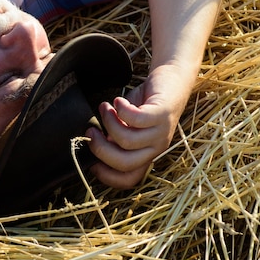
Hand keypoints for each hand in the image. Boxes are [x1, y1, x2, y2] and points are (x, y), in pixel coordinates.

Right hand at [86, 64, 191, 187]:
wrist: (170, 80)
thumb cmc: (143, 105)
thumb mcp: (125, 127)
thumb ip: (112, 139)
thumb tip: (89, 144)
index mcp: (146, 155)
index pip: (129, 179)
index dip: (107, 176)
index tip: (91, 161)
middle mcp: (156, 148)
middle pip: (125, 163)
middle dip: (100, 148)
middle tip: (90, 131)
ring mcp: (162, 133)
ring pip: (127, 140)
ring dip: (107, 122)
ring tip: (104, 108)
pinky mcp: (163, 114)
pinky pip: (135, 118)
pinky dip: (121, 108)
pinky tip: (118, 101)